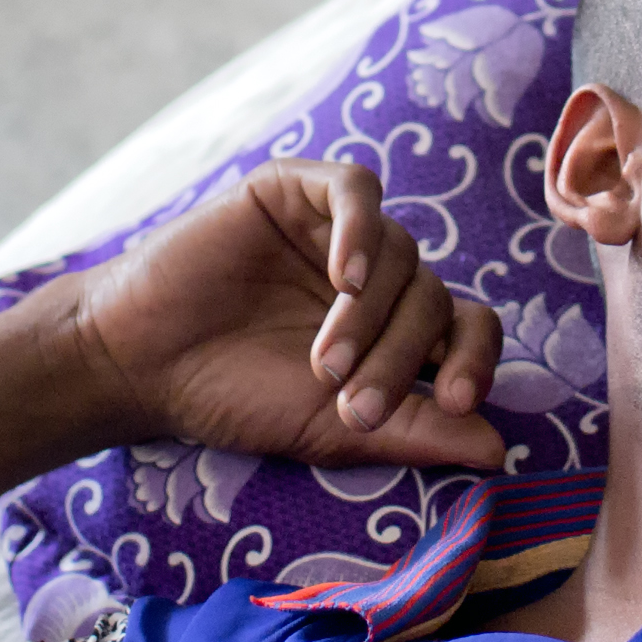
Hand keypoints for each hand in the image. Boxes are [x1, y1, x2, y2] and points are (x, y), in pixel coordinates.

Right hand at [59, 161, 508, 470]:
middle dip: (402, 356)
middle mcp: (377, 276)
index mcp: (394, 329)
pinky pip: (356, 190)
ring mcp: (338, 230)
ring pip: (402, 252)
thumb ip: (417, 433)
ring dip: (371, 316)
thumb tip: (502, 451)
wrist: (139, 363)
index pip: (468, 327)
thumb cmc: (233, 398)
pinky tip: (346, 275)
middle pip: (434, 297)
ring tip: (323, 364)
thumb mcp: (333, 430)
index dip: (477, 360)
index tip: (459, 402)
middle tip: (351, 404)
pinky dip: (363, 229)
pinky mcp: (295, 191)